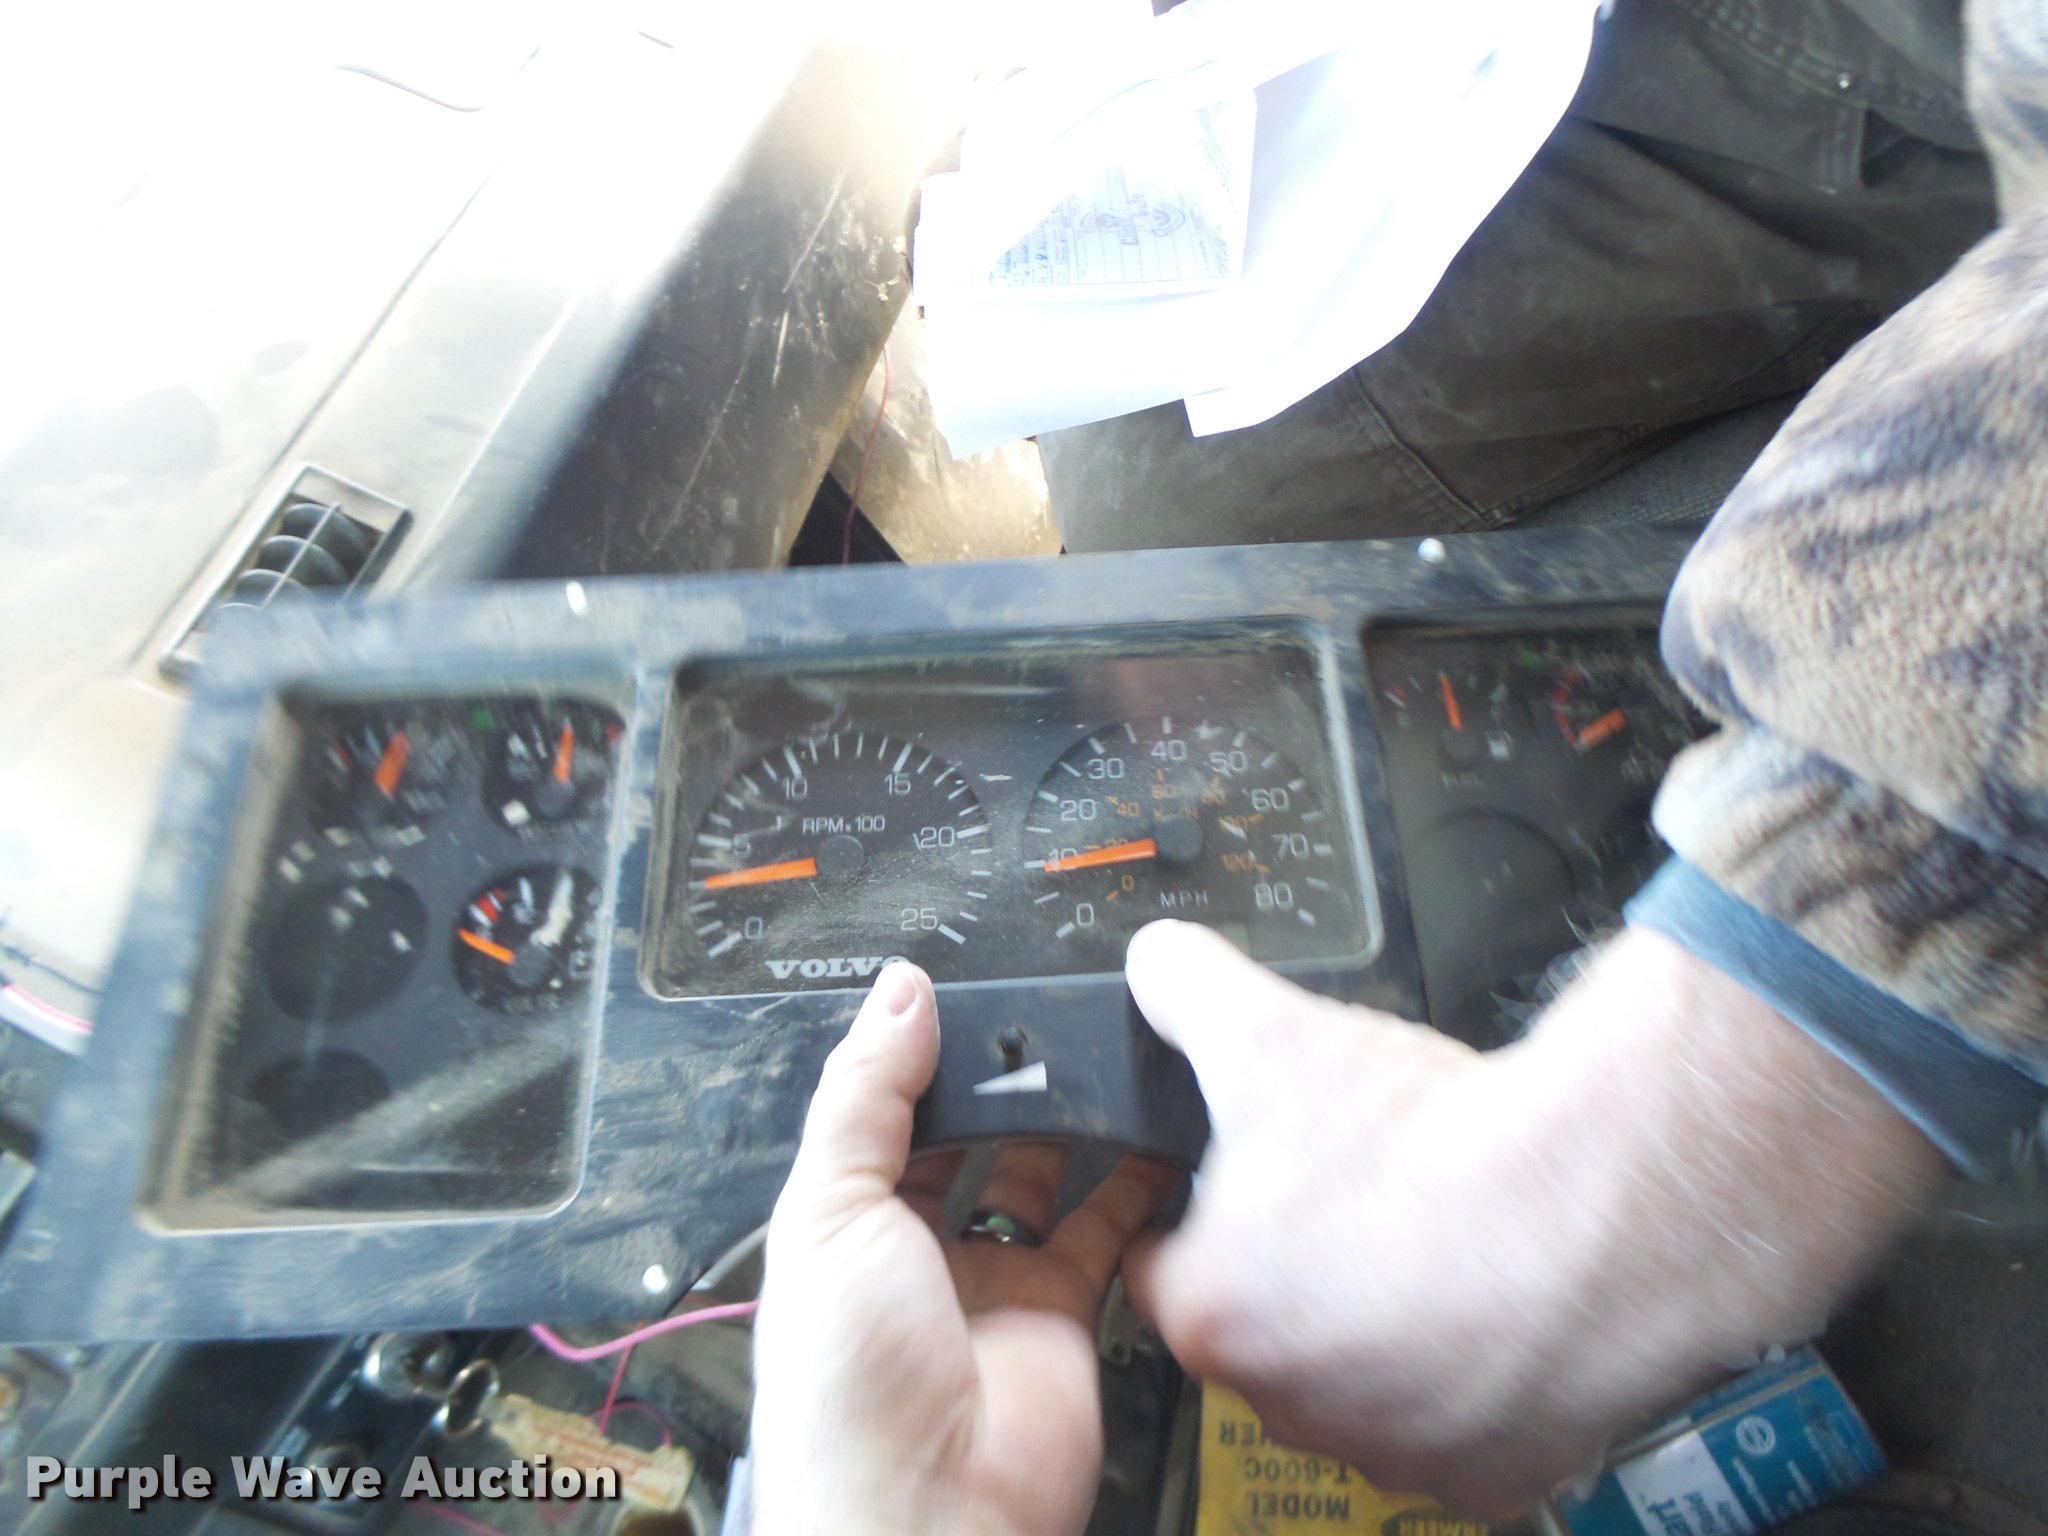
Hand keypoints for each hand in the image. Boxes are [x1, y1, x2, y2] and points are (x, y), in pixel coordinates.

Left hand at [750, 962, 1178, 1535]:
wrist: (927, 1517)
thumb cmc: (848, 1391)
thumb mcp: (828, 1214)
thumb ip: (864, 1097)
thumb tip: (899, 996)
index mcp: (842, 1223)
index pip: (884, 1114)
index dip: (922, 1059)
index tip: (967, 1001)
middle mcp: (916, 1250)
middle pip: (969, 1137)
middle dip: (1003, 1083)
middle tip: (1045, 1023)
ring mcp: (994, 1281)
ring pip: (1041, 1173)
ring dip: (1070, 1120)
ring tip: (1101, 1057)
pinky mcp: (1065, 1310)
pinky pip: (1106, 1231)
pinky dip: (1133, 1185)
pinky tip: (1149, 1134)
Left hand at [1121, 920, 1944, 1514]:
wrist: (1601, 1201)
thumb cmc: (1435, 1140)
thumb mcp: (1273, 1028)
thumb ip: (1182, 986)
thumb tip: (1157, 964)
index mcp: (1214, 1316)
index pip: (1160, 1264)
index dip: (1194, 1207)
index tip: (1243, 1177)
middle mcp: (1289, 1407)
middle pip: (1263, 1328)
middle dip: (1294, 1267)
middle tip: (1353, 1194)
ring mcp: (1392, 1449)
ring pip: (1357, 1378)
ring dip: (1381, 1322)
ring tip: (1432, 1234)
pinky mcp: (1489, 1476)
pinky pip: (1459, 1421)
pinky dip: (1472, 1370)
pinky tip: (1495, 1295)